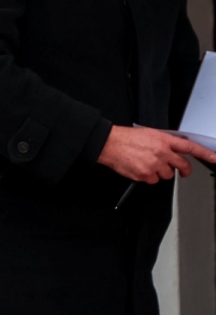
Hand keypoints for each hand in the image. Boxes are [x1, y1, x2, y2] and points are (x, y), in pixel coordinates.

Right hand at [98, 125, 215, 182]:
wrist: (109, 144)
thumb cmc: (126, 138)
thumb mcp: (149, 134)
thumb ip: (164, 143)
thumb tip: (174, 149)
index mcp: (163, 140)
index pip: (189, 147)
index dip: (204, 153)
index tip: (214, 158)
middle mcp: (161, 152)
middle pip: (182, 165)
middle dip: (184, 170)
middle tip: (182, 171)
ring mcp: (154, 165)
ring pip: (167, 175)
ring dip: (160, 172)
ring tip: (147, 164)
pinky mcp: (145, 175)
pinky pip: (153, 180)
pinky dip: (148, 176)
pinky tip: (140, 168)